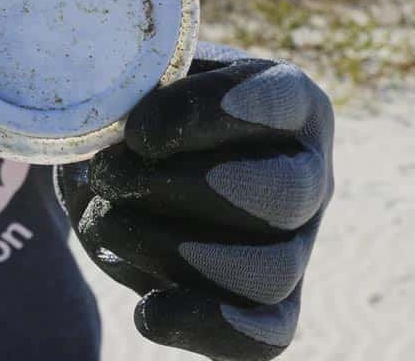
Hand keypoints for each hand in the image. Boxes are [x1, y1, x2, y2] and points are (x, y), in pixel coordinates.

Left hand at [55, 42, 333, 360]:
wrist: (116, 165)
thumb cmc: (133, 110)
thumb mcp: (132, 80)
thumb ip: (136, 85)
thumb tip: (118, 126)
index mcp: (288, 103)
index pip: (282, 100)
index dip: (209, 113)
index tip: (138, 131)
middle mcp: (308, 175)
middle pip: (283, 195)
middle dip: (177, 187)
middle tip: (109, 173)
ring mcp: (294, 245)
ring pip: (269, 271)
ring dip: (169, 250)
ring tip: (106, 220)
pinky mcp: (268, 305)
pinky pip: (265, 336)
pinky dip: (205, 327)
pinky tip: (147, 310)